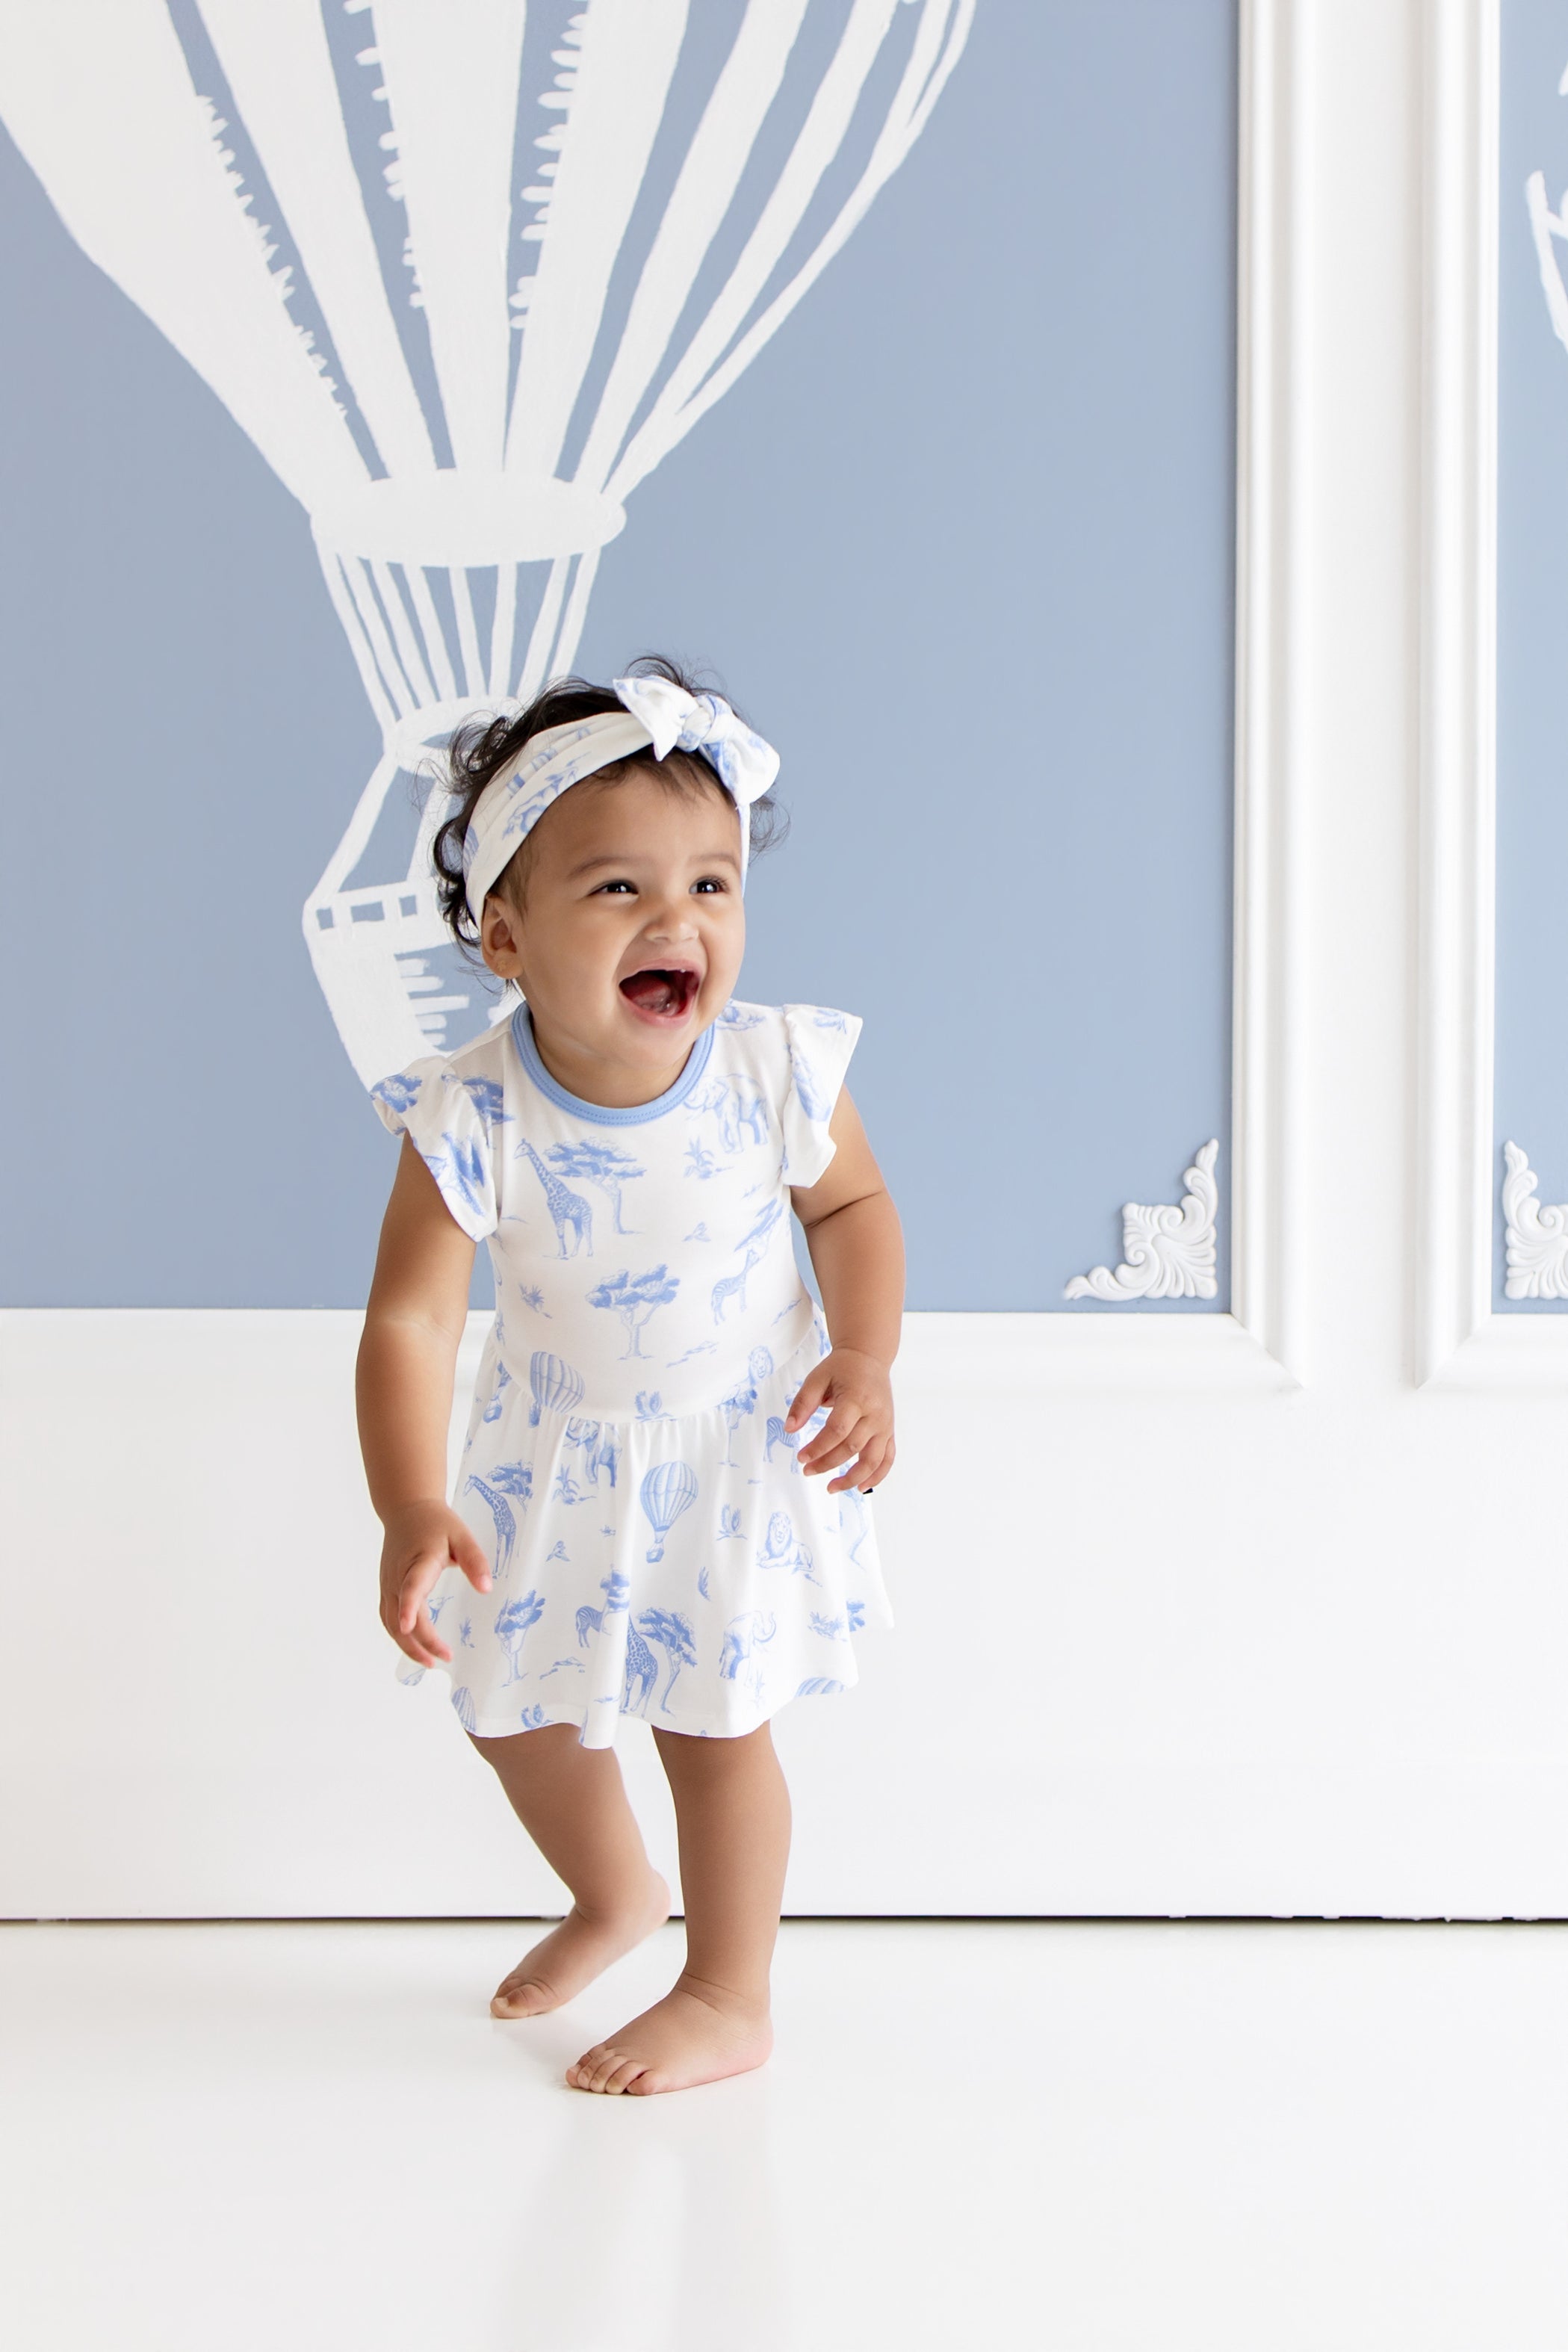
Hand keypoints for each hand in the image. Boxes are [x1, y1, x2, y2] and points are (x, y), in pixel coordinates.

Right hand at [378, 1500, 491, 1667]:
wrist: (406, 1509)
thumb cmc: (437, 1523)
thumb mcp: (462, 1536)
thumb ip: (475, 1561)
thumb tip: (486, 1589)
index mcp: (419, 1561)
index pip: (411, 1587)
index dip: (408, 1607)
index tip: (407, 1626)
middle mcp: (398, 1576)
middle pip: (403, 1615)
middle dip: (421, 1641)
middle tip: (444, 1658)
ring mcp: (388, 1584)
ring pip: (391, 1622)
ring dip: (408, 1645)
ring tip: (430, 1662)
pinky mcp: (386, 1588)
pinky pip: (386, 1617)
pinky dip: (398, 1636)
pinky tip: (413, 1647)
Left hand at [785, 1347, 895, 1494]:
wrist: (869, 1357)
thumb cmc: (841, 1368)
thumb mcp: (817, 1378)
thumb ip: (802, 1403)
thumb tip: (789, 1429)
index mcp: (856, 1399)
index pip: (837, 1431)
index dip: (818, 1448)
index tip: (801, 1457)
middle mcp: (875, 1414)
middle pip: (852, 1447)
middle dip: (827, 1463)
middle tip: (807, 1471)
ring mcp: (885, 1425)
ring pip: (872, 1460)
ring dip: (853, 1478)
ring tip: (831, 1488)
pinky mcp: (889, 1431)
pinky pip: (887, 1459)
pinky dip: (877, 1476)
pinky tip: (860, 1487)